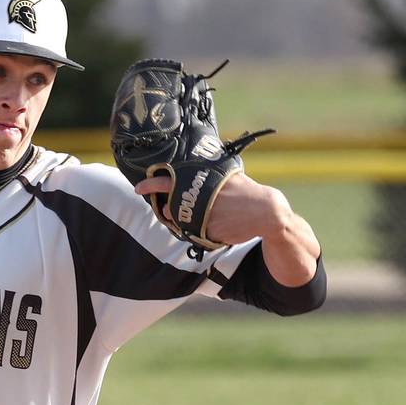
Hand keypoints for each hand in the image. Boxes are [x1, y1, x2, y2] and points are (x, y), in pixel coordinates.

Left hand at [135, 172, 290, 244]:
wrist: (266, 212)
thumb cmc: (246, 192)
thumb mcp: (225, 175)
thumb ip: (206, 175)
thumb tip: (192, 170)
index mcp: (200, 181)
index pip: (167, 181)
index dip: (151, 184)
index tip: (139, 188)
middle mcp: (198, 198)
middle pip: (169, 208)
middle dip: (166, 210)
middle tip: (166, 209)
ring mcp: (202, 216)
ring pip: (179, 222)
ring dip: (182, 222)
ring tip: (200, 216)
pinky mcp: (208, 232)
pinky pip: (195, 235)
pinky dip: (201, 232)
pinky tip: (215, 225)